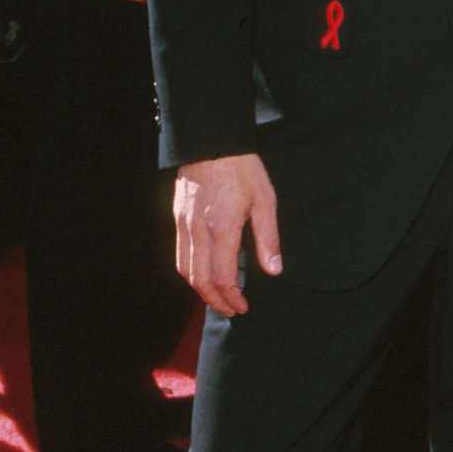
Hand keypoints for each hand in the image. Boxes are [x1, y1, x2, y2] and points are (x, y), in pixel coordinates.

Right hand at [174, 152, 281, 314]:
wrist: (211, 140)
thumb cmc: (242, 168)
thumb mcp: (264, 201)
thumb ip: (268, 239)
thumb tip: (274, 270)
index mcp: (221, 229)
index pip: (221, 277)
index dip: (231, 298)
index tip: (243, 307)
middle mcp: (198, 231)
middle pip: (199, 280)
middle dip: (215, 301)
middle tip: (231, 310)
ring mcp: (184, 225)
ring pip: (185, 269)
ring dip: (201, 290)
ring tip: (219, 298)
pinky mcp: (178, 218)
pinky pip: (180, 254)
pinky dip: (191, 272)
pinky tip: (205, 274)